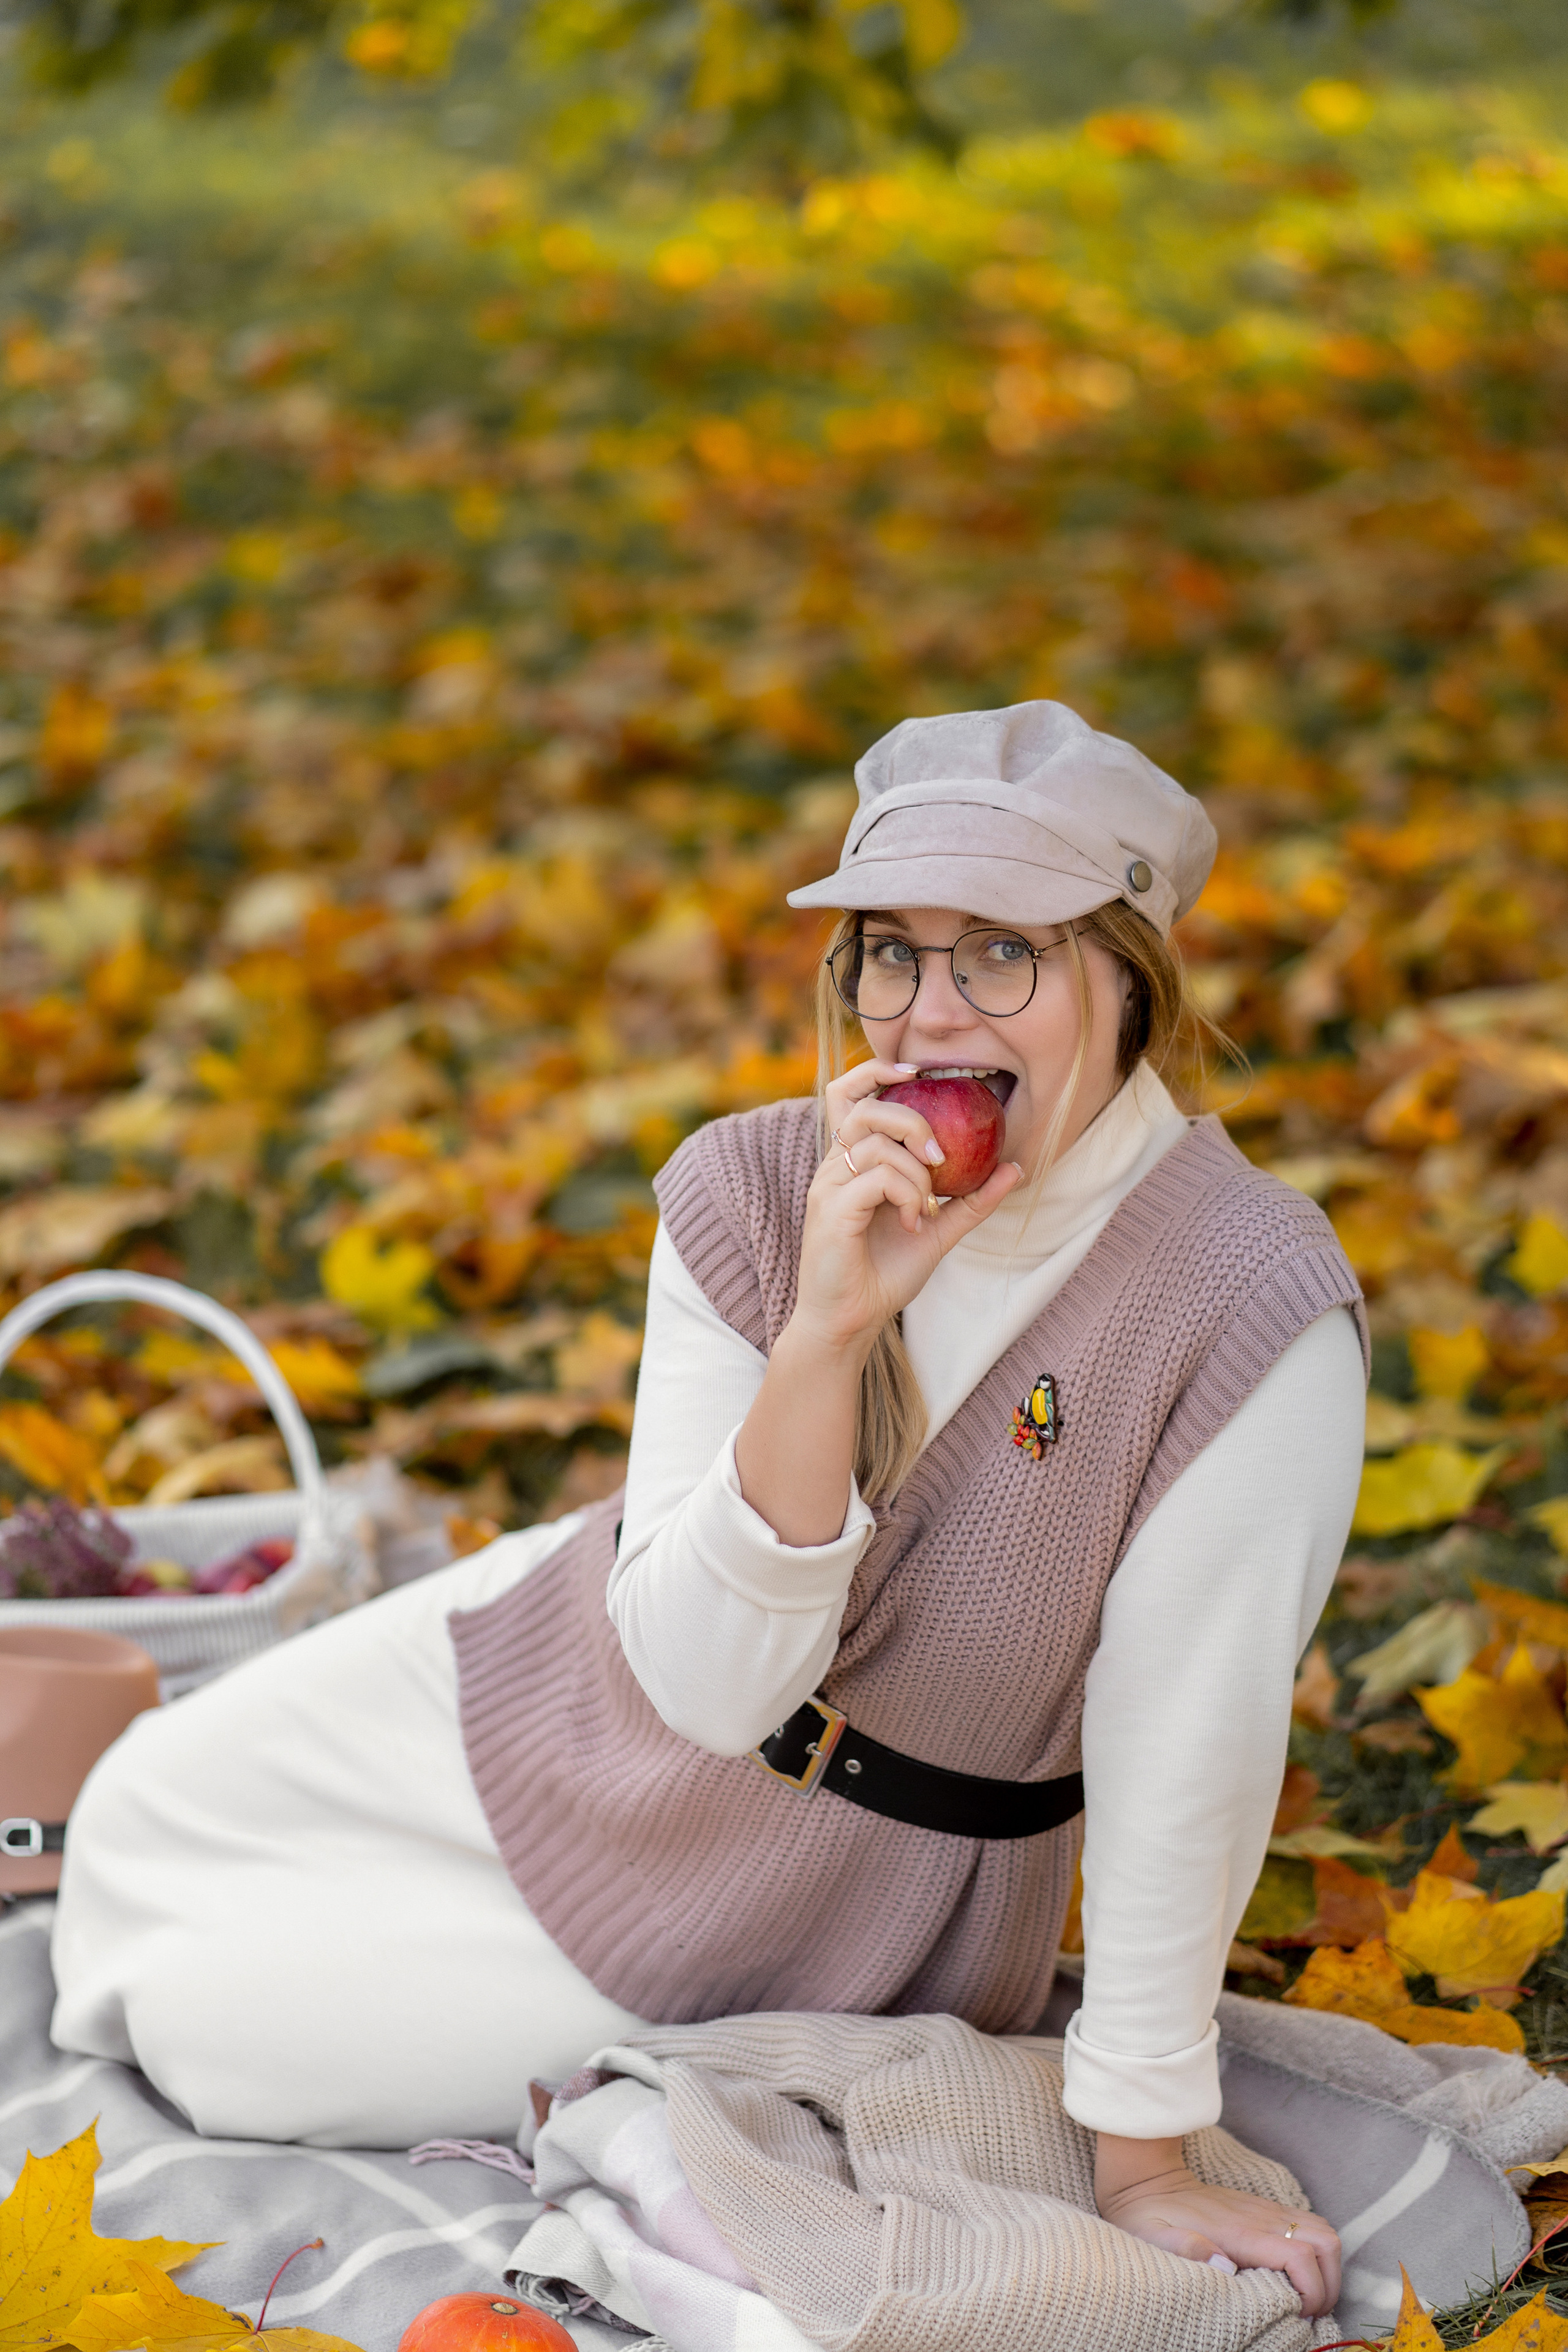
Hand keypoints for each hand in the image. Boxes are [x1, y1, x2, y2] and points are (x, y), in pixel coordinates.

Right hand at [798, 1058, 1021, 1350]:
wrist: (851, 1321)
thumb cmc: (884, 1274)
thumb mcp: (938, 1231)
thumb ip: (971, 1200)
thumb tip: (1015, 1167)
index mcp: (852, 1162)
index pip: (848, 1094)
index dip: (876, 1072)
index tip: (916, 1072)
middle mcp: (834, 1166)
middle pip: (866, 1108)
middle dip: (914, 1122)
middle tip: (941, 1158)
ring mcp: (829, 1186)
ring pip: (876, 1143)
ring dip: (916, 1170)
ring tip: (926, 1205)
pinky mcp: (831, 1210)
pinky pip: (877, 1178)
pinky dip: (907, 1194)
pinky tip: (914, 1222)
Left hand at [1097, 2163, 1340, 2316]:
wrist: (1148, 2179)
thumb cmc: (1148, 2215)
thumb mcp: (1153, 2236)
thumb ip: (1185, 2248)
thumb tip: (1224, 2266)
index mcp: (1241, 2230)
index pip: (1300, 2256)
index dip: (1312, 2290)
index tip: (1298, 2314)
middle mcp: (1262, 2217)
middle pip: (1326, 2242)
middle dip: (1330, 2283)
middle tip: (1310, 2310)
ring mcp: (1266, 2210)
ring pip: (1324, 2232)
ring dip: (1328, 2268)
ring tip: (1308, 2297)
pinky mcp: (1265, 2210)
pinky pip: (1309, 2226)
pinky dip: (1317, 2254)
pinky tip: (1296, 2276)